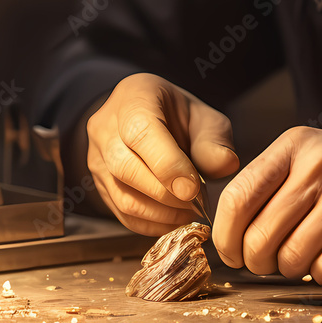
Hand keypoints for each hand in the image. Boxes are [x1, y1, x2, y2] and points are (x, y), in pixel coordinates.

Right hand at [85, 73, 238, 235]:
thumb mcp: (204, 117)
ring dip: (161, 213)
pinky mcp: (99, 185)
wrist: (150, 119)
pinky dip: (152, 224)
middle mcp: (105, 127)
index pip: (140, 132)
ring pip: (122, 196)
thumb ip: (215, 140)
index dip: (167, 165)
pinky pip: (122, 214)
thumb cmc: (178, 117)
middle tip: (198, 202)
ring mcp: (97, 158)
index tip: (193, 189)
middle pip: (125, 167)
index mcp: (133, 98)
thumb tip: (224, 166)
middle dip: (166, 193)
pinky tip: (174, 218)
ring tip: (189, 211)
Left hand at [212, 127, 321, 282]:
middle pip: (258, 235)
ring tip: (311, 255)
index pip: (237, 196)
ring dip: (294, 269)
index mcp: (295, 144)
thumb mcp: (320, 156)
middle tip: (271, 264)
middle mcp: (317, 164)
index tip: (231, 253)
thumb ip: (278, 182)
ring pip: (289, 257)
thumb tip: (232, 229)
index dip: (226, 235)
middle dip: (258, 262)